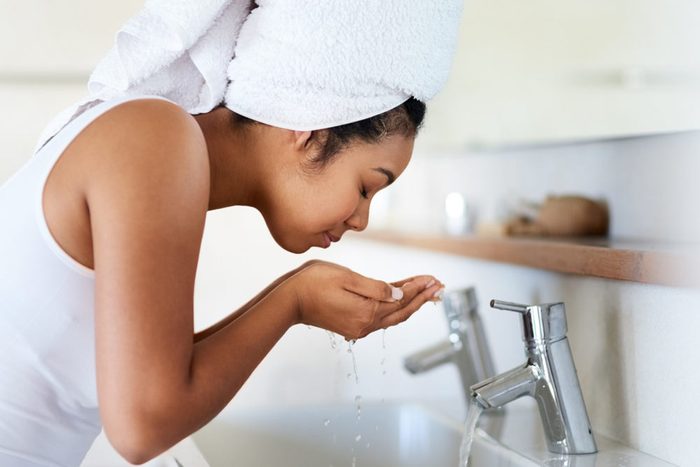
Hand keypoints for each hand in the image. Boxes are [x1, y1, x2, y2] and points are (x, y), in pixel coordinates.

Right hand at [286, 261, 443, 339]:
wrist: (289, 301)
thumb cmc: (313, 283)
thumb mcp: (347, 278)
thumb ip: (376, 288)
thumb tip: (400, 295)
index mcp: (366, 312)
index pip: (401, 300)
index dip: (419, 289)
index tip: (434, 279)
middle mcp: (365, 324)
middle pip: (402, 312)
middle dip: (422, 298)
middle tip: (440, 286)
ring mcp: (358, 327)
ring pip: (392, 315)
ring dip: (411, 303)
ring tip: (428, 291)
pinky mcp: (352, 325)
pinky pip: (381, 316)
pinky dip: (395, 306)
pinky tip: (402, 297)